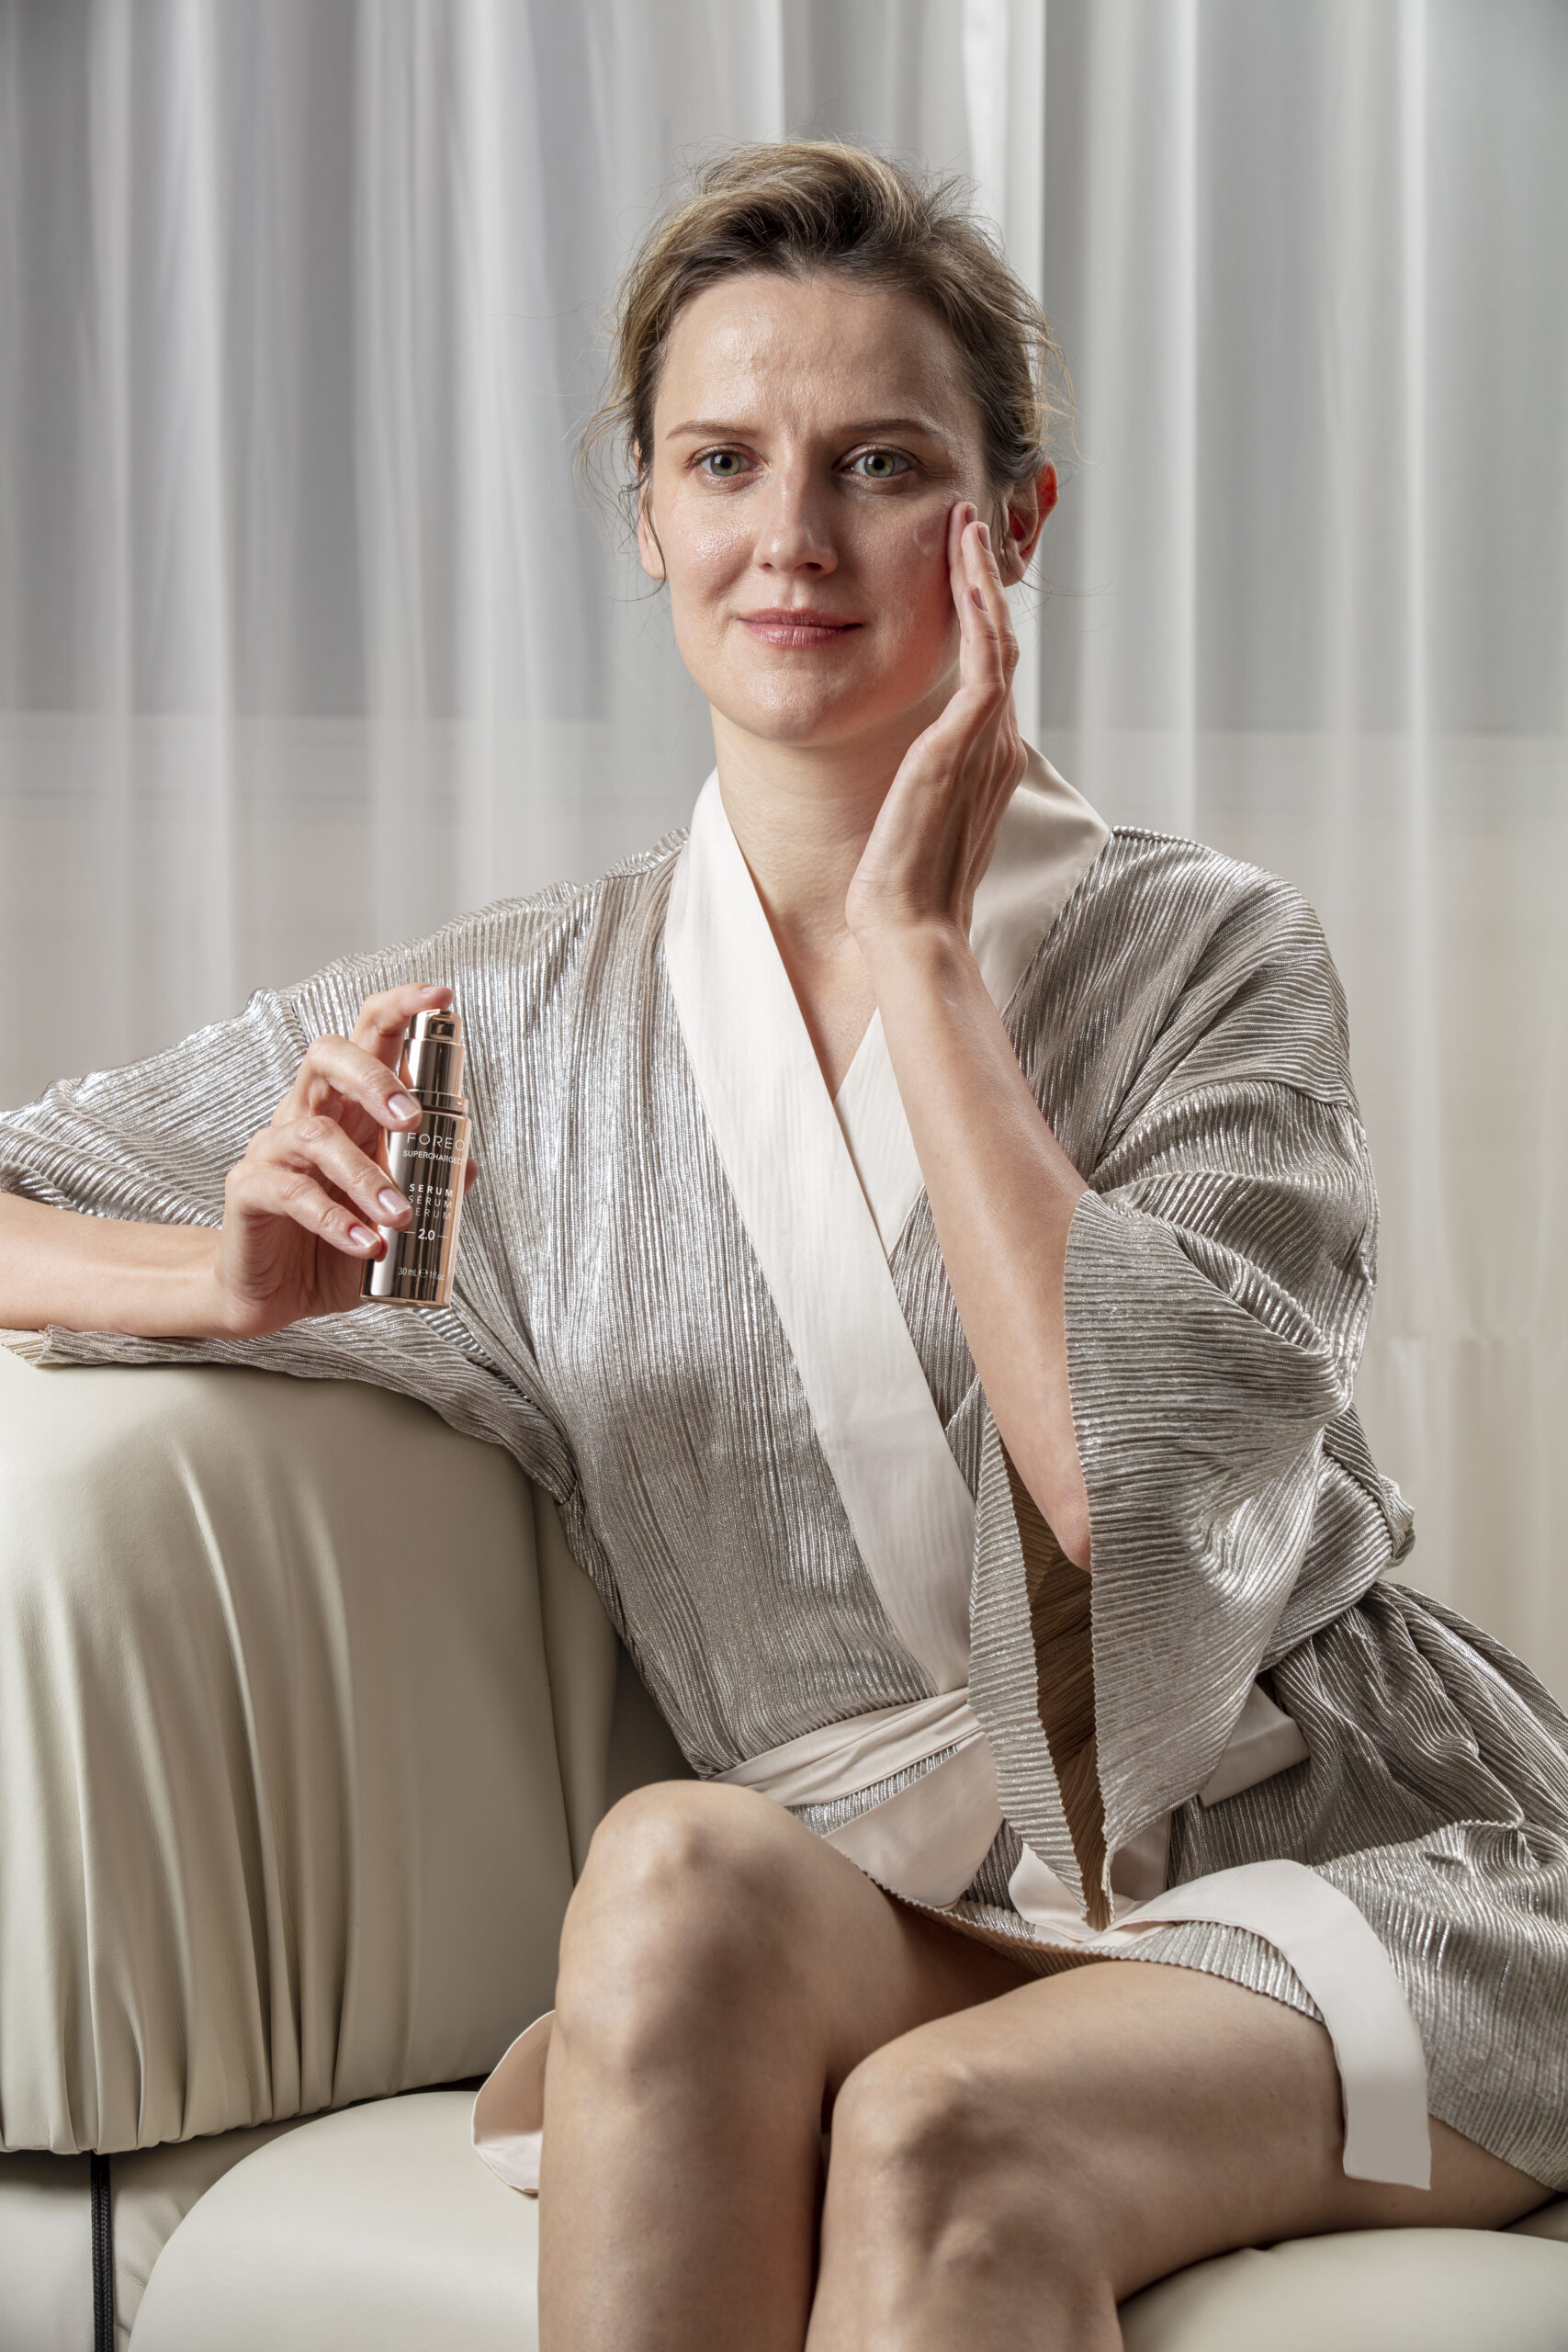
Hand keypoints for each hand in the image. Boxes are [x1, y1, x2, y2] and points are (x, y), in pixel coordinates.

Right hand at [209, 983, 477, 1338]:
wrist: (271, 1295)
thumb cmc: (330, 1244)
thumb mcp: (393, 1217)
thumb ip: (430, 1187)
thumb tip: (469, 1165)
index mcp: (347, 1107)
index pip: (368, 1037)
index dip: (400, 1008)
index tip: (441, 996)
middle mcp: (307, 1114)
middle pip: (326, 1056)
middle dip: (373, 1077)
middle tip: (412, 1120)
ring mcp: (274, 1149)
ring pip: (314, 1132)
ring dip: (363, 1173)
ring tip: (399, 1214)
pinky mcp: (250, 1189)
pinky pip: (291, 1192)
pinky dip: (335, 1218)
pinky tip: (366, 1242)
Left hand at [845, 502, 1024, 948]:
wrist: (909, 927)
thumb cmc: (902, 892)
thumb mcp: (909, 825)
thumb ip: (916, 792)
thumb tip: (898, 781)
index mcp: (984, 765)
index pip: (987, 677)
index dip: (976, 621)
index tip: (957, 576)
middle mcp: (996, 747)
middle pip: (999, 646)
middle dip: (984, 585)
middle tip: (967, 528)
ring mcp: (987, 743)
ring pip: (998, 637)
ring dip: (981, 577)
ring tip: (966, 526)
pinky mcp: (968, 742)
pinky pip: (986, 654)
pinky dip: (978, 604)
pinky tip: (964, 563)